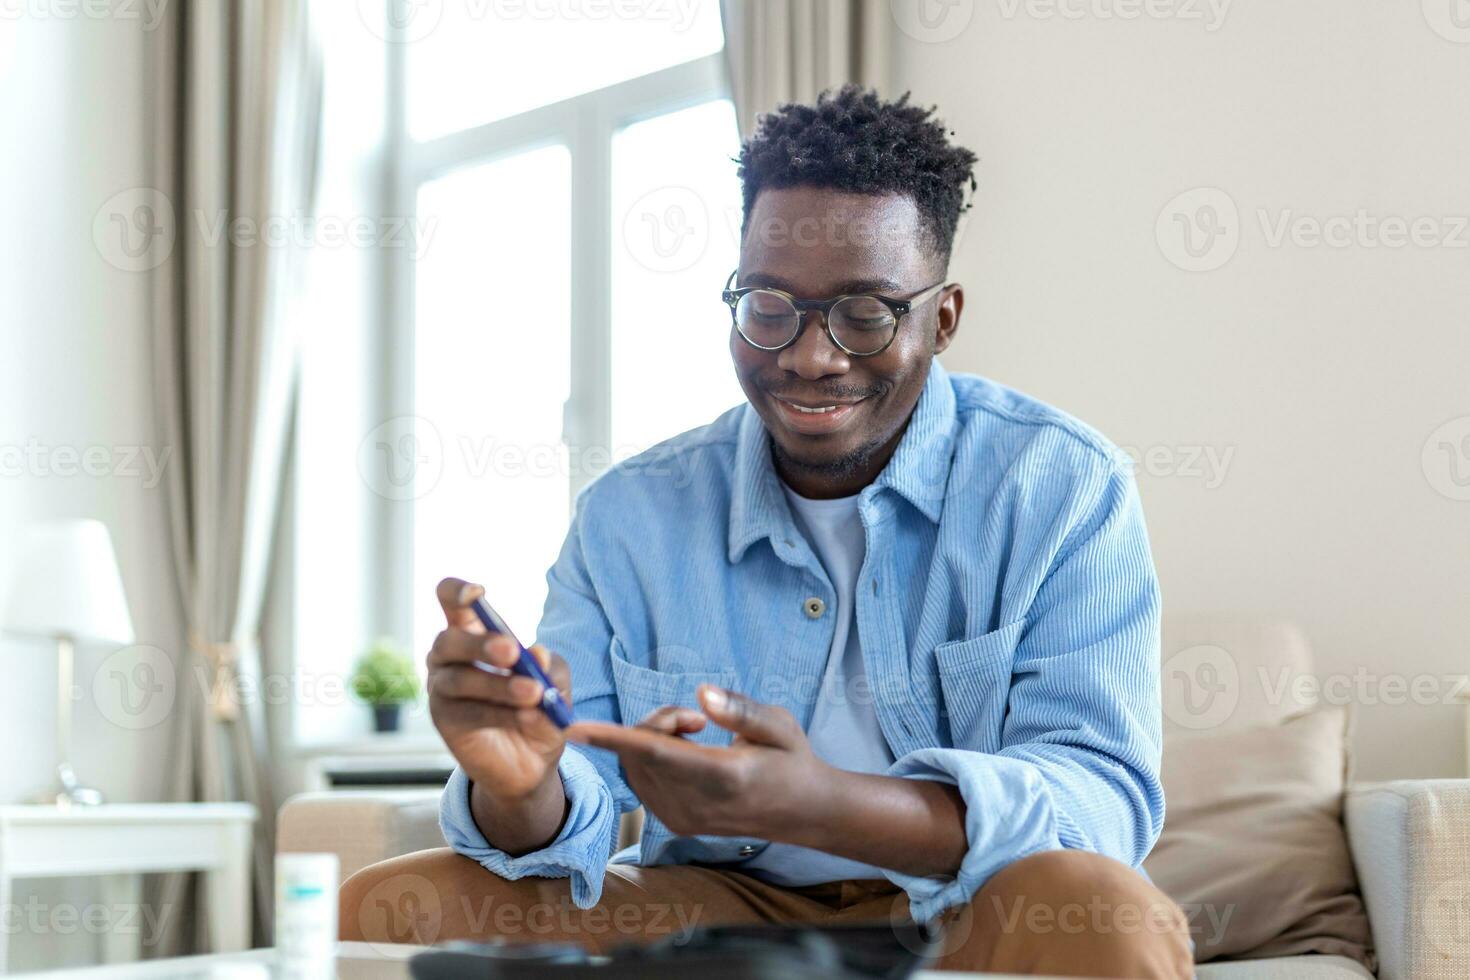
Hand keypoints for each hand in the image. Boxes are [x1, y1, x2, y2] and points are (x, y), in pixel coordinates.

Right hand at [427, 577, 572, 801]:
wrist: (533, 761)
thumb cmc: (539, 706)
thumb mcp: (555, 681)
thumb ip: (548, 667)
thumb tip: (537, 655)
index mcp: (473, 632)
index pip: (451, 600)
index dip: (457, 591)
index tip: (476, 593)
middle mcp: (449, 656)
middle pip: (449, 639)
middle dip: (480, 644)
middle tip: (512, 651)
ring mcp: (442, 688)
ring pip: (461, 679)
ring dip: (499, 685)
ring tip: (532, 692)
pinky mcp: (444, 721)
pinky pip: (467, 712)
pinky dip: (499, 713)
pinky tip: (526, 716)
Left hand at [568, 685, 829, 840]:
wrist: (803, 812)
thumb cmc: (791, 760)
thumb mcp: (779, 725)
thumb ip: (739, 709)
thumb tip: (701, 693)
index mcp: (723, 777)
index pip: (656, 753)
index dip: (613, 737)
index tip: (574, 727)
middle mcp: (696, 805)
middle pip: (641, 752)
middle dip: (655, 721)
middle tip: (696, 717)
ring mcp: (683, 819)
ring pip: (636, 766)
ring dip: (652, 738)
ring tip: (697, 733)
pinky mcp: (676, 823)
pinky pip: (641, 780)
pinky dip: (650, 757)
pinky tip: (686, 753)